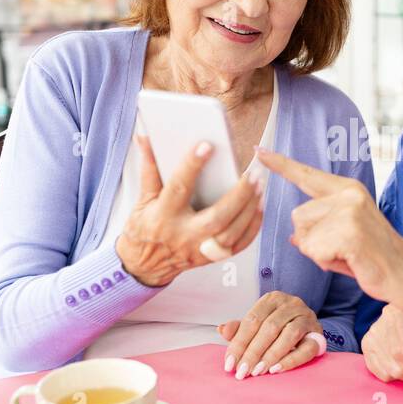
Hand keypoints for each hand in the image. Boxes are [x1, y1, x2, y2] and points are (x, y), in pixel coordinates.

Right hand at [116, 136, 263, 286]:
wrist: (143, 266)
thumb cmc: (143, 229)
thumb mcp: (142, 198)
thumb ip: (149, 168)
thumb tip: (146, 138)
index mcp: (163, 216)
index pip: (179, 187)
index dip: (192, 166)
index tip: (206, 145)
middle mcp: (183, 235)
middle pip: (216, 217)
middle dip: (238, 195)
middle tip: (253, 174)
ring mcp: (199, 250)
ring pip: (232, 232)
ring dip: (249, 209)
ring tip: (260, 186)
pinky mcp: (211, 259)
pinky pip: (238, 245)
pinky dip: (252, 226)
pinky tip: (259, 207)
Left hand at [217, 291, 325, 379]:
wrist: (306, 327)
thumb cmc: (277, 326)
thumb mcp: (257, 324)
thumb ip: (240, 328)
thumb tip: (222, 330)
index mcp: (272, 299)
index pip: (252, 320)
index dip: (238, 343)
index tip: (229, 364)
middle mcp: (291, 304)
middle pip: (269, 328)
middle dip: (253, 352)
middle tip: (242, 372)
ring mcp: (307, 317)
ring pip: (289, 335)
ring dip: (271, 355)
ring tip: (257, 372)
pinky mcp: (318, 333)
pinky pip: (306, 348)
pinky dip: (291, 359)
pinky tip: (276, 370)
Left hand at [254, 147, 402, 304]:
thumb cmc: (372, 256)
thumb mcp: (342, 235)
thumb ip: (318, 229)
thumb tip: (295, 236)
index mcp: (347, 189)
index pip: (306, 174)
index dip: (280, 164)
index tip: (259, 151)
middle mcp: (347, 195)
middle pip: (297, 216)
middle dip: (311, 239)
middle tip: (342, 249)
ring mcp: (349, 212)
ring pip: (304, 235)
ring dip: (319, 253)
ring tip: (346, 254)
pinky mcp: (350, 232)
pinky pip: (314, 251)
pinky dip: (326, 262)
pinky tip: (349, 261)